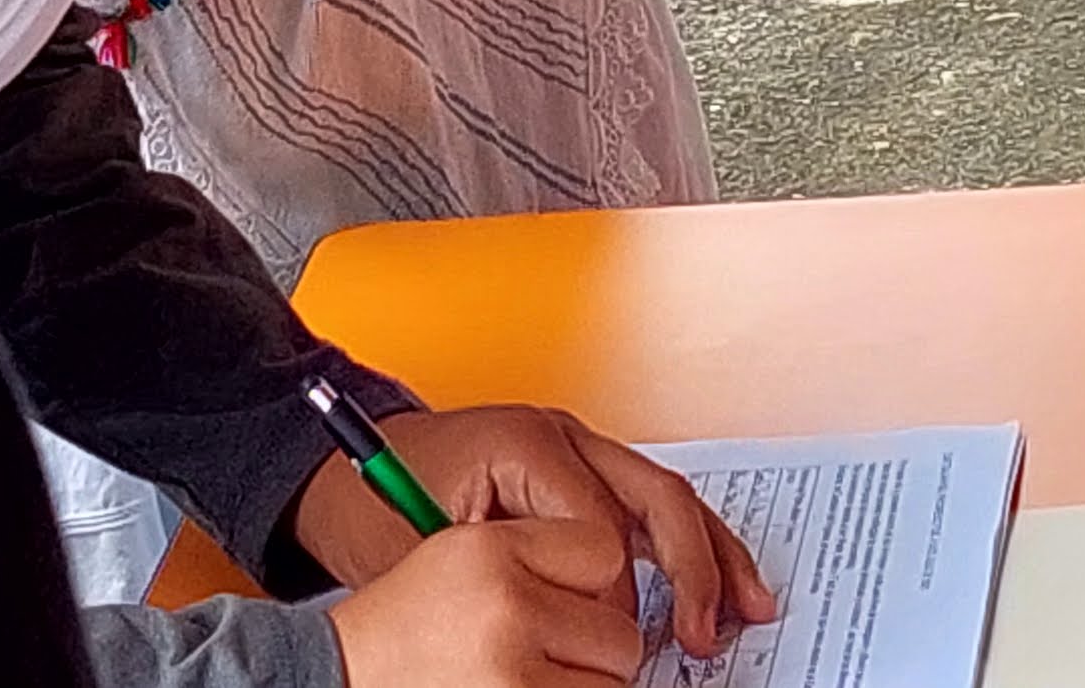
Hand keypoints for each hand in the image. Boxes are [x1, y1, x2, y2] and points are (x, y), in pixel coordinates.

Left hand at [297, 407, 774, 658]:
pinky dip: (680, 540)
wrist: (336, 468)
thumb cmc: (374, 506)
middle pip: (655, 498)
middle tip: (708, 633)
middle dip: (692, 568)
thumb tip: (585, 631)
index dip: (616, 601)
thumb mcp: (439, 554)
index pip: (603, 533)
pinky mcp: (573, 466)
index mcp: (527, 444)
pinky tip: (712, 579)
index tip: (615, 650)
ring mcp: (573, 444)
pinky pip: (643, 501)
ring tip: (749, 606)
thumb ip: (516, 583)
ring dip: (710, 551)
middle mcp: (561, 434)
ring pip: (664, 495)